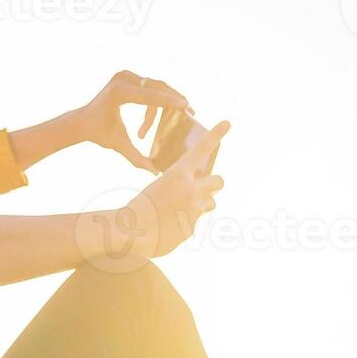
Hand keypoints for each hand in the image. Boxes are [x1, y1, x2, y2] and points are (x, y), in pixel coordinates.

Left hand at [74, 71, 192, 171]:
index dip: (168, 101)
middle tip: (189, 111)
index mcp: (118, 92)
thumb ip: (136, 158)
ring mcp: (125, 75)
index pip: (149, 96)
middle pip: (156, 87)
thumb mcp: (118, 145)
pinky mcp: (127, 76)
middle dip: (172, 100)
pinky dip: (158, 97)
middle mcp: (122, 78)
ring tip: (182, 112)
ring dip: (166, 100)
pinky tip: (167, 109)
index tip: (184, 106)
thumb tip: (154, 172)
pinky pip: (150, 85)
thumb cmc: (98, 133)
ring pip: (155, 86)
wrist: (82, 121)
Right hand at [128, 120, 228, 257]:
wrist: (129, 234)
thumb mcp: (158, 187)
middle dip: (213, 182)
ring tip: (179, 209)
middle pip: (218, 180)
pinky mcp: (192, 228)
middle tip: (202, 185)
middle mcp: (191, 190)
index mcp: (178, 174)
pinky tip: (167, 226)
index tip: (227, 123)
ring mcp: (194, 210)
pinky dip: (182, 223)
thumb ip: (179, 187)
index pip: (202, 150)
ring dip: (201, 203)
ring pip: (210, 203)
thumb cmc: (138, 208)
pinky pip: (193, 221)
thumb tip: (195, 195)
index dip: (216, 134)